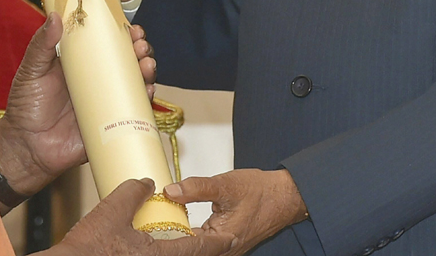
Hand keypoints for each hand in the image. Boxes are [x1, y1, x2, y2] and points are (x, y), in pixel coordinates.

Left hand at [0, 12, 157, 203]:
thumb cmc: (26, 106)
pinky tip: (148, 91)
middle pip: (128, 61)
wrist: (26, 147)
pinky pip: (134, 113)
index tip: (130, 27)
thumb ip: (42, 44)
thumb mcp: (32, 70)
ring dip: (147, 72)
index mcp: (82, 63)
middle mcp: (98, 81)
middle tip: (140, 45)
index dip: (123, 34)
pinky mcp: (111, 125)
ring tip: (146, 65)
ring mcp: (106, 102)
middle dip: (140, 50)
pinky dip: (145, 101)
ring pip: (135, 84)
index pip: (108, 43)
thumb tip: (55, 16)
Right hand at [48, 179, 235, 255]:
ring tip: (187, 239)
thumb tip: (146, 183)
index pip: (199, 249)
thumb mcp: (111, 211)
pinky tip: (155, 244)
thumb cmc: (87, 250)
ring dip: (181, 250)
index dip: (218, 241)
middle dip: (202, 248)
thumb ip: (132, 192)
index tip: (232, 235)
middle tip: (215, 236)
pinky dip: (162, 251)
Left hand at [164, 170, 308, 252]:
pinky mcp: (226, 241)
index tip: (152, 223)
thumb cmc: (261, 193)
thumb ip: (196, 188)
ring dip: (180, 234)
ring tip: (163, 219)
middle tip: (153, 221)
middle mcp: (224, 250)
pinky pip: (203, 242)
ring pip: (196, 246)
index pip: (186, 246)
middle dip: (172, 235)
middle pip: (189, 249)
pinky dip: (190, 232)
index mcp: (222, 241)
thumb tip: (171, 191)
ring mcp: (225, 247)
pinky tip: (178, 220)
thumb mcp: (225, 185)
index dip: (167, 235)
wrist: (284, 196)